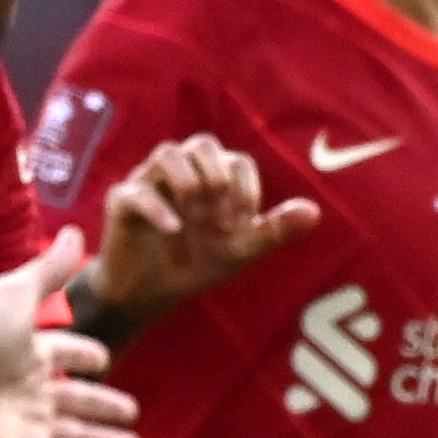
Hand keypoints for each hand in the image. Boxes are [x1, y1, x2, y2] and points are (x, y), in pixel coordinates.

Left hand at [0, 232, 139, 437]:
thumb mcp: (19, 292)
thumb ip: (50, 268)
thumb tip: (75, 231)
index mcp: (27, 354)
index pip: (63, 356)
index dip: (83, 357)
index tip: (103, 360)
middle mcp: (29, 392)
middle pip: (74, 403)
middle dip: (102, 408)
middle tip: (132, 414)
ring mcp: (26, 427)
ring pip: (76, 437)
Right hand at [91, 136, 317, 323]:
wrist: (151, 293)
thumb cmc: (198, 262)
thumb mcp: (240, 251)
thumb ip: (275, 231)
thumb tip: (314, 211)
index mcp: (213, 178)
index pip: (238, 162)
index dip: (245, 192)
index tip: (239, 228)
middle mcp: (183, 172)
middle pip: (203, 144)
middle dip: (217, 175)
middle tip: (220, 218)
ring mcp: (151, 182)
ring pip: (167, 152)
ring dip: (188, 181)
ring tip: (197, 217)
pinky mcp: (122, 202)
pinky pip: (136, 191)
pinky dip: (157, 208)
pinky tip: (174, 231)